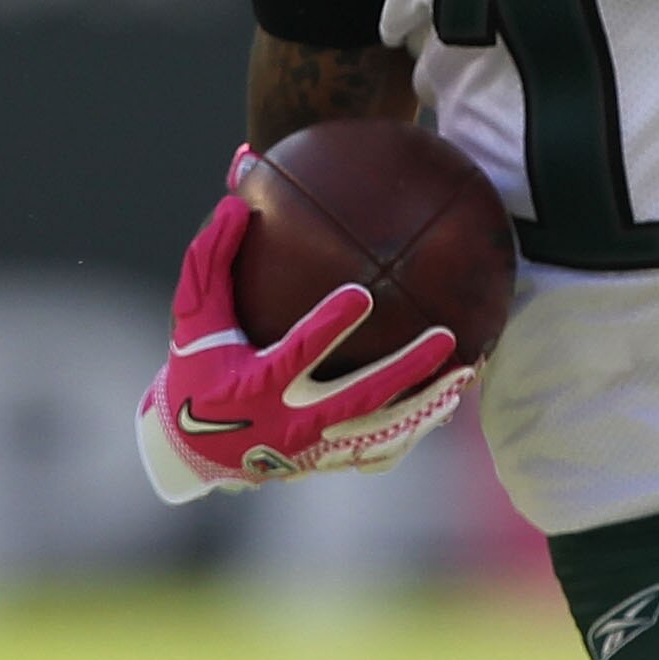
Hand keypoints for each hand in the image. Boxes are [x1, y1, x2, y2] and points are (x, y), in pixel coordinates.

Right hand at [136, 182, 469, 505]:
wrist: (192, 452)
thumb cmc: (194, 368)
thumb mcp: (193, 317)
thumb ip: (211, 258)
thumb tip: (237, 197)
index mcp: (257, 383)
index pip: (298, 353)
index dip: (328, 327)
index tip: (362, 293)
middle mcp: (290, 422)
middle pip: (359, 398)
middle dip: (404, 370)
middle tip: (444, 337)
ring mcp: (315, 448)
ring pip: (381, 430)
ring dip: (426, 404)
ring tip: (466, 374)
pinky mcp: (330, 462)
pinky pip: (382, 450)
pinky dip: (415, 428)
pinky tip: (450, 402)